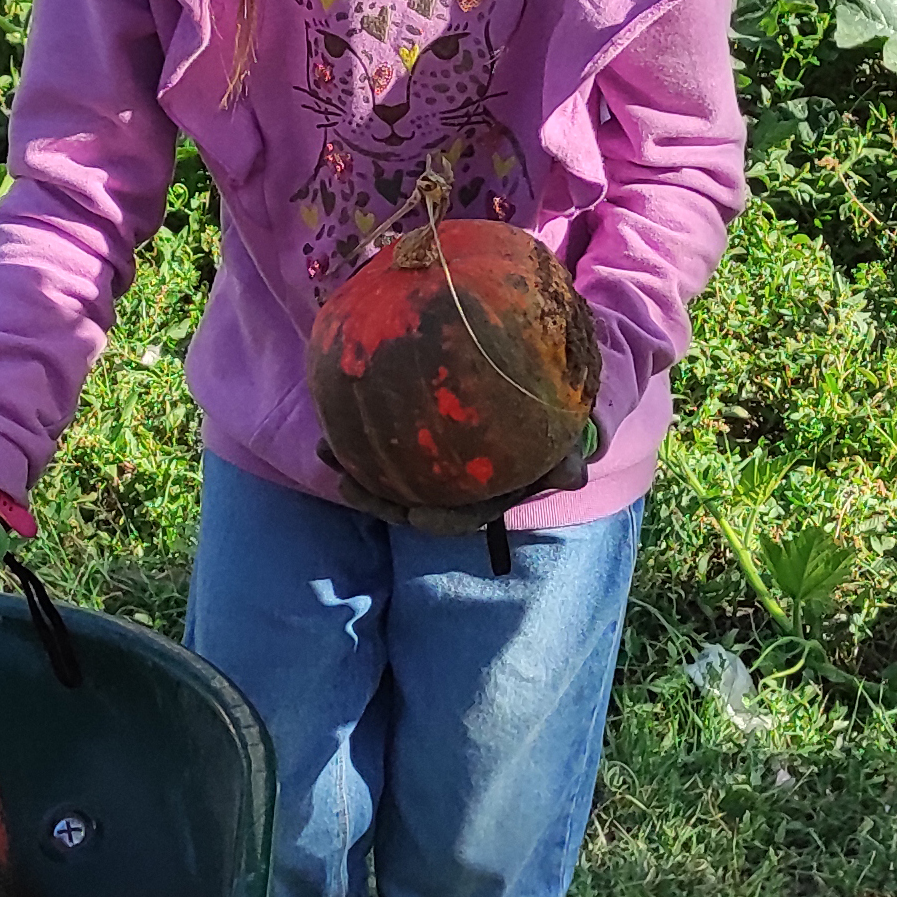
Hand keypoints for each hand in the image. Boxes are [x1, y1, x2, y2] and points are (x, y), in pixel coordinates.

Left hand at [318, 417, 602, 539]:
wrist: (536, 377)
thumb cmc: (550, 406)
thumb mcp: (562, 426)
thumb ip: (564, 451)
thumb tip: (574, 477)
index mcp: (491, 489)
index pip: (463, 516)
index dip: (437, 520)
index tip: (413, 514)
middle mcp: (458, 485)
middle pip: (414, 504)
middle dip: (378, 500)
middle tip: (345, 483)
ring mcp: (433, 468)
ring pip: (390, 480)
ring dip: (353, 471)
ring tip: (322, 449)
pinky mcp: (413, 447)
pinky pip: (381, 449)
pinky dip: (354, 439)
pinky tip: (329, 418)